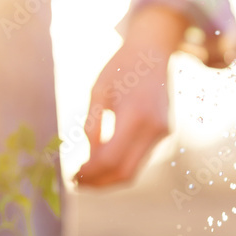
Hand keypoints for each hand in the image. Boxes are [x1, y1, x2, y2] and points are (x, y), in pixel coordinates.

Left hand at [75, 6, 189, 186]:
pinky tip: (101, 165)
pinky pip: (138, 160)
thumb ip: (93, 126)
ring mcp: (161, 133)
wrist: (153, 52)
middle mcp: (153, 128)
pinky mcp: (163, 134)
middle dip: (99, 183)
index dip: (90, 172)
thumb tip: (88, 159)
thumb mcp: (98, 92)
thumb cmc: (120, 68)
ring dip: (108, 179)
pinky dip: (119, 167)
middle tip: (77, 183)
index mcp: (135, 114)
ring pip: (133, 171)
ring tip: (86, 177)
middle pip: (124, 172)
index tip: (72, 175)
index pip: (110, 158)